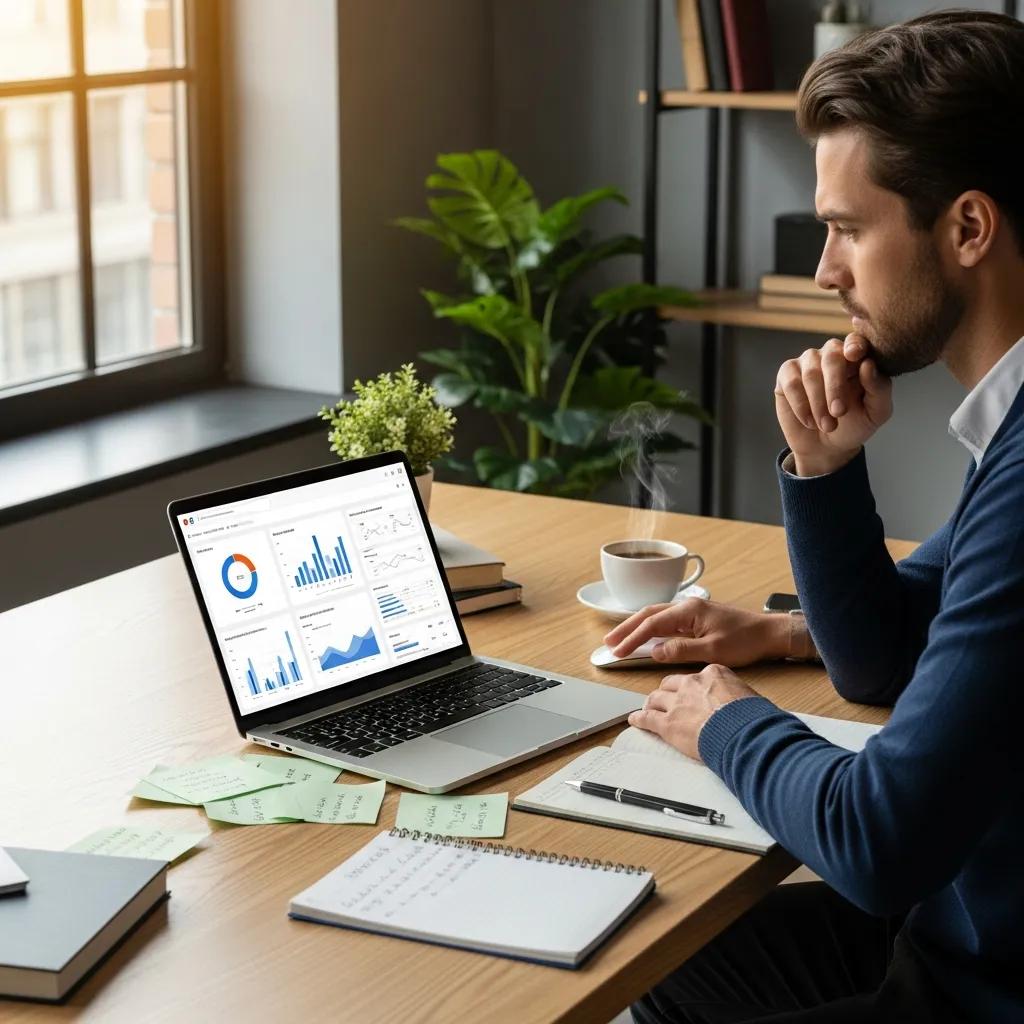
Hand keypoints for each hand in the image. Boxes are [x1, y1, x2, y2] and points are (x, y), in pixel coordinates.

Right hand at [603, 598, 789, 666]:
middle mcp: (687, 606)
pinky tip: (644, 638)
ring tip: (619, 639)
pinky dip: (650, 629)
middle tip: (608, 642)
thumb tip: (655, 651)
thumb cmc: (746, 640)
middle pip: (648, 614)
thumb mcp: (713, 650)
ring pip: (655, 616)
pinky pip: (666, 622)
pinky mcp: (696, 619)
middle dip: (626, 628)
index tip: (617, 651)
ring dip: (636, 627)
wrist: (768, 634)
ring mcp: (691, 612)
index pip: (652, 624)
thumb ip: (682, 650)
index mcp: (689, 610)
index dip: (632, 638)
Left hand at [627, 665, 758, 760]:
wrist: (744, 733)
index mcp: (712, 674)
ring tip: (649, 709)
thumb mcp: (747, 695)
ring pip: (656, 698)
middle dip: (668, 692)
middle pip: (671, 684)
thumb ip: (733, 694)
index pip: (696, 677)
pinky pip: (647, 718)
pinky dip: (639, 719)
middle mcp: (691, 684)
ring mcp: (677, 702)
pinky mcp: (667, 723)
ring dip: (652, 704)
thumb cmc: (752, 718)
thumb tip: (736, 704)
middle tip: (666, 700)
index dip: (691, 686)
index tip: (691, 692)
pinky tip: (635, 720)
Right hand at [774, 334, 892, 476]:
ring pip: (811, 373)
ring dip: (818, 403)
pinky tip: (809, 421)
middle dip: (835, 387)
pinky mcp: (786, 375)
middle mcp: (832, 354)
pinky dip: (800, 405)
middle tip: (839, 413)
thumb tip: (867, 364)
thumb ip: (879, 388)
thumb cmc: (854, 425)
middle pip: (832, 357)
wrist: (826, 447)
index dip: (854, 345)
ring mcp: (807, 362)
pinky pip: (791, 383)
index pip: (856, 341)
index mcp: (857, 359)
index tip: (854, 355)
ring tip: (826, 426)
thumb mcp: (876, 413)